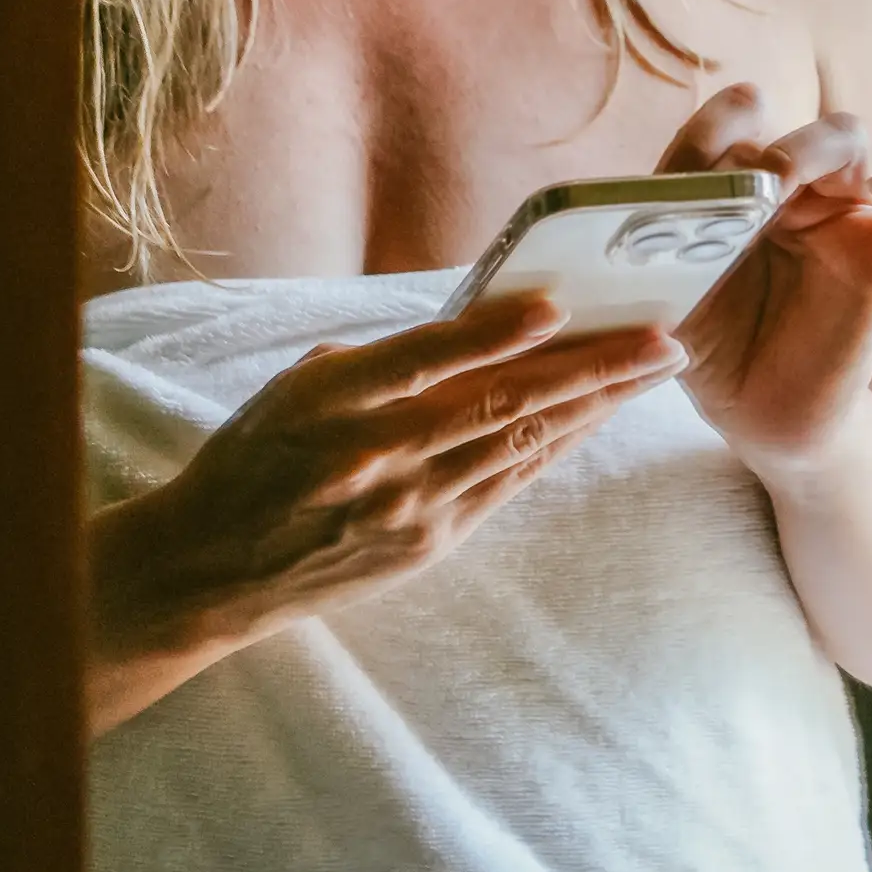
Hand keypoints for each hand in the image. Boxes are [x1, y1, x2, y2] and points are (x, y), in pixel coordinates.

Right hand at [99, 292, 682, 665]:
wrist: (210, 569)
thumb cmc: (257, 455)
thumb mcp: (300, 388)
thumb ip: (385, 359)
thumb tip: (484, 322)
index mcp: (329, 401)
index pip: (425, 359)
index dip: (496, 331)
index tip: (560, 303)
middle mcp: (372, 456)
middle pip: (498, 403)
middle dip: (590, 368)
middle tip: (661, 338)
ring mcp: (405, 507)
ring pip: (520, 444)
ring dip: (596, 404)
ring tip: (655, 370)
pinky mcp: (428, 543)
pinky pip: (511, 483)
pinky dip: (561, 444)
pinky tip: (601, 415)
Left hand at [659, 83, 871, 477]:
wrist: (768, 418)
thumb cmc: (715, 352)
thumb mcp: (672, 298)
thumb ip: (659, 250)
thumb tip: (642, 214)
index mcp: (735, 192)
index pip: (730, 131)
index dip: (724, 118)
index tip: (728, 118)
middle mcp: (792, 193)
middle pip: (795, 128)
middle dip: (786, 145)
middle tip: (771, 179)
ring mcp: (846, 216)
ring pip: (852, 140)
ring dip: (831, 148)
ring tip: (812, 186)